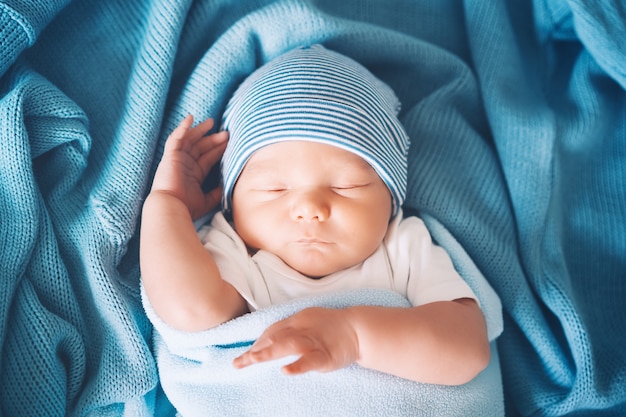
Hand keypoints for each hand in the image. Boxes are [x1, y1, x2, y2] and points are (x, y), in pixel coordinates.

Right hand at [151, 115, 227, 219]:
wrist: (172, 207)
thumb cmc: (187, 207)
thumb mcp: (208, 200)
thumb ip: (216, 193)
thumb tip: (227, 187)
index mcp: (194, 174)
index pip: (208, 158)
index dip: (218, 149)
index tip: (230, 142)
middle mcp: (185, 165)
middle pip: (201, 147)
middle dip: (213, 139)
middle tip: (226, 132)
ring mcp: (177, 159)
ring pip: (190, 140)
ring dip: (200, 130)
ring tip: (212, 122)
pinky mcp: (170, 156)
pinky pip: (176, 138)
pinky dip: (182, 128)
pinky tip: (190, 118)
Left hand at [233, 307, 359, 374]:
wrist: (359, 328)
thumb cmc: (332, 327)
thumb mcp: (308, 324)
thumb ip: (290, 331)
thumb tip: (269, 341)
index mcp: (297, 321)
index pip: (272, 331)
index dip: (258, 342)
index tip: (245, 355)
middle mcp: (302, 328)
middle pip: (275, 337)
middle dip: (256, 349)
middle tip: (238, 363)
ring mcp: (314, 341)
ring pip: (288, 345)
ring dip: (269, 352)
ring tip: (253, 359)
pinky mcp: (326, 355)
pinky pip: (310, 361)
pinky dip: (298, 366)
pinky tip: (285, 371)